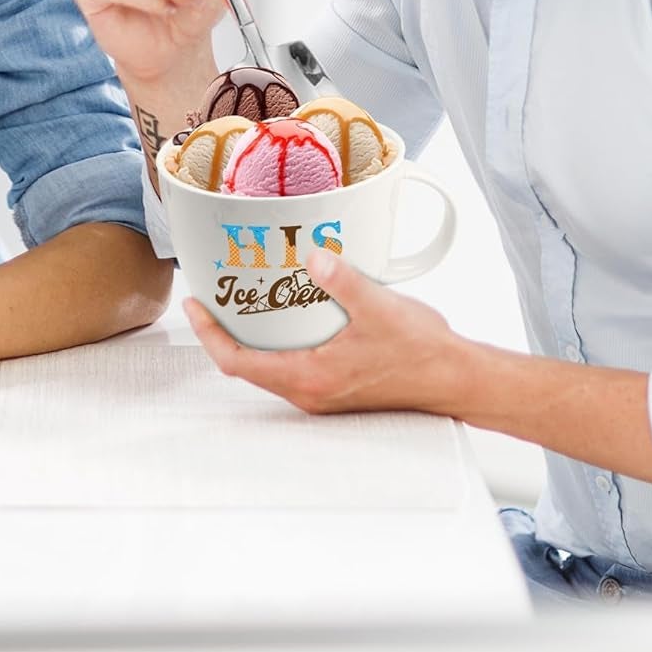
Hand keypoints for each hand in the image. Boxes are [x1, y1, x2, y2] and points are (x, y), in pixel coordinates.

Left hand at [186, 250, 466, 415]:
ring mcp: (323, 394)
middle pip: (247, 367)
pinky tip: (287, 316)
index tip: (195, 306)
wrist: (457, 379)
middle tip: (213, 298)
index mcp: (308, 377)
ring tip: (242, 302)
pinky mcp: (337, 387)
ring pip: (269, 368)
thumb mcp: (378, 308)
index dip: (208, 335)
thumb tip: (313, 257)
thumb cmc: (421, 353)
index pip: (238, 363)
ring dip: (251, 339)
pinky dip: (277, 343)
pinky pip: (292, 366)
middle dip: (224, 333)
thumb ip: (342, 281)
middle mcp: (310, 392)